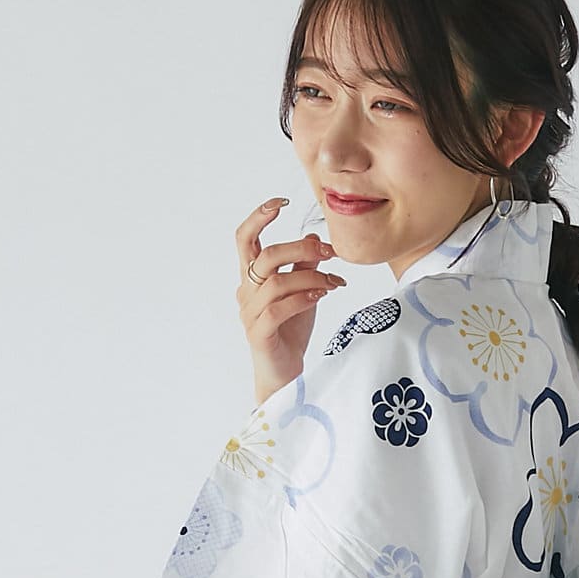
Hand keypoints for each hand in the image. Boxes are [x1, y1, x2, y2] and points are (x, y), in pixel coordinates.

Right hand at [235, 198, 347, 403]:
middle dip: (299, 248)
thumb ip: (304, 267)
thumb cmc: (291, 332)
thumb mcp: (302, 293)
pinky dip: (302, 297)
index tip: (281, 202)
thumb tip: (313, 238)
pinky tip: (321, 295)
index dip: (258, 217)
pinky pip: (278, 308)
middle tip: (329, 252)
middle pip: (265, 255)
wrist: (286, 375)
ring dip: (310, 277)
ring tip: (334, 283)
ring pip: (276, 282)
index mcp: (252, 278)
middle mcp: (246, 292)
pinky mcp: (259, 333)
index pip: (245, 239)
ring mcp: (249, 313)